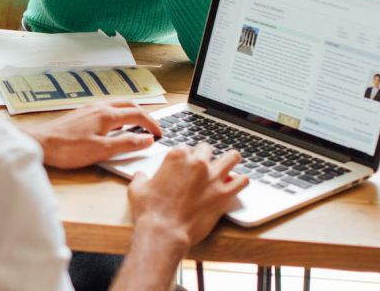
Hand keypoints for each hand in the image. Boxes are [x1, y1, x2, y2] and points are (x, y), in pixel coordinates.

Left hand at [23, 100, 162, 169]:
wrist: (40, 143)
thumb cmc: (67, 149)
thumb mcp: (102, 151)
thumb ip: (127, 144)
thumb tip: (148, 139)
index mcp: (107, 115)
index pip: (138, 115)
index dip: (152, 124)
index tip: (160, 134)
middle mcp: (99, 107)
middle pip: (129, 105)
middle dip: (143, 115)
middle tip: (152, 127)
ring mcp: (89, 108)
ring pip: (116, 105)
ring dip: (130, 112)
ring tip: (136, 125)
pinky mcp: (81, 113)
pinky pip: (105, 109)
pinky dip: (117, 114)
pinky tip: (113, 126)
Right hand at [128, 144, 248, 247]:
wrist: (164, 233)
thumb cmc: (150, 212)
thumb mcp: (136, 190)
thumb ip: (140, 178)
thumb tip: (140, 176)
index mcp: (176, 157)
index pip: (185, 147)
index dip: (185, 156)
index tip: (184, 165)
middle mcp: (197, 163)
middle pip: (208, 148)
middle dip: (205, 156)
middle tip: (203, 166)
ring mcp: (213, 177)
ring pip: (232, 157)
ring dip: (229, 161)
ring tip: (228, 166)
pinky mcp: (224, 194)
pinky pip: (243, 181)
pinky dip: (241, 181)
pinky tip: (236, 184)